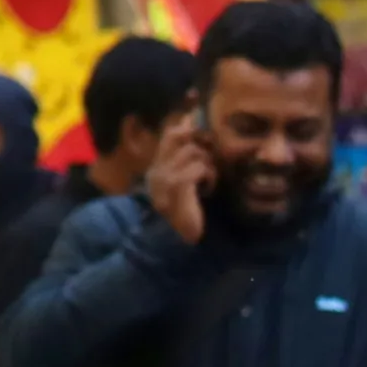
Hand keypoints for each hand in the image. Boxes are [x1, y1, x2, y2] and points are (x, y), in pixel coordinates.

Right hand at [147, 126, 215, 244]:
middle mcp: (156, 171)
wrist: (182, 243)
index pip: (169, 135)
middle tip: (210, 161)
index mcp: (157, 170)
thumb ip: (188, 157)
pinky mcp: (177, 186)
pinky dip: (209, 176)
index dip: (187, 128)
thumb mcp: (188, 182)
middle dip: (199, 145)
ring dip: (208, 165)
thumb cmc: (190, 214)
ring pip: (192, 151)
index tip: (200, 128)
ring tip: (208, 182)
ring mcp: (164, 179)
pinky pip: (199, 167)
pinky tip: (208, 190)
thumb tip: (190, 123)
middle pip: (178, 137)